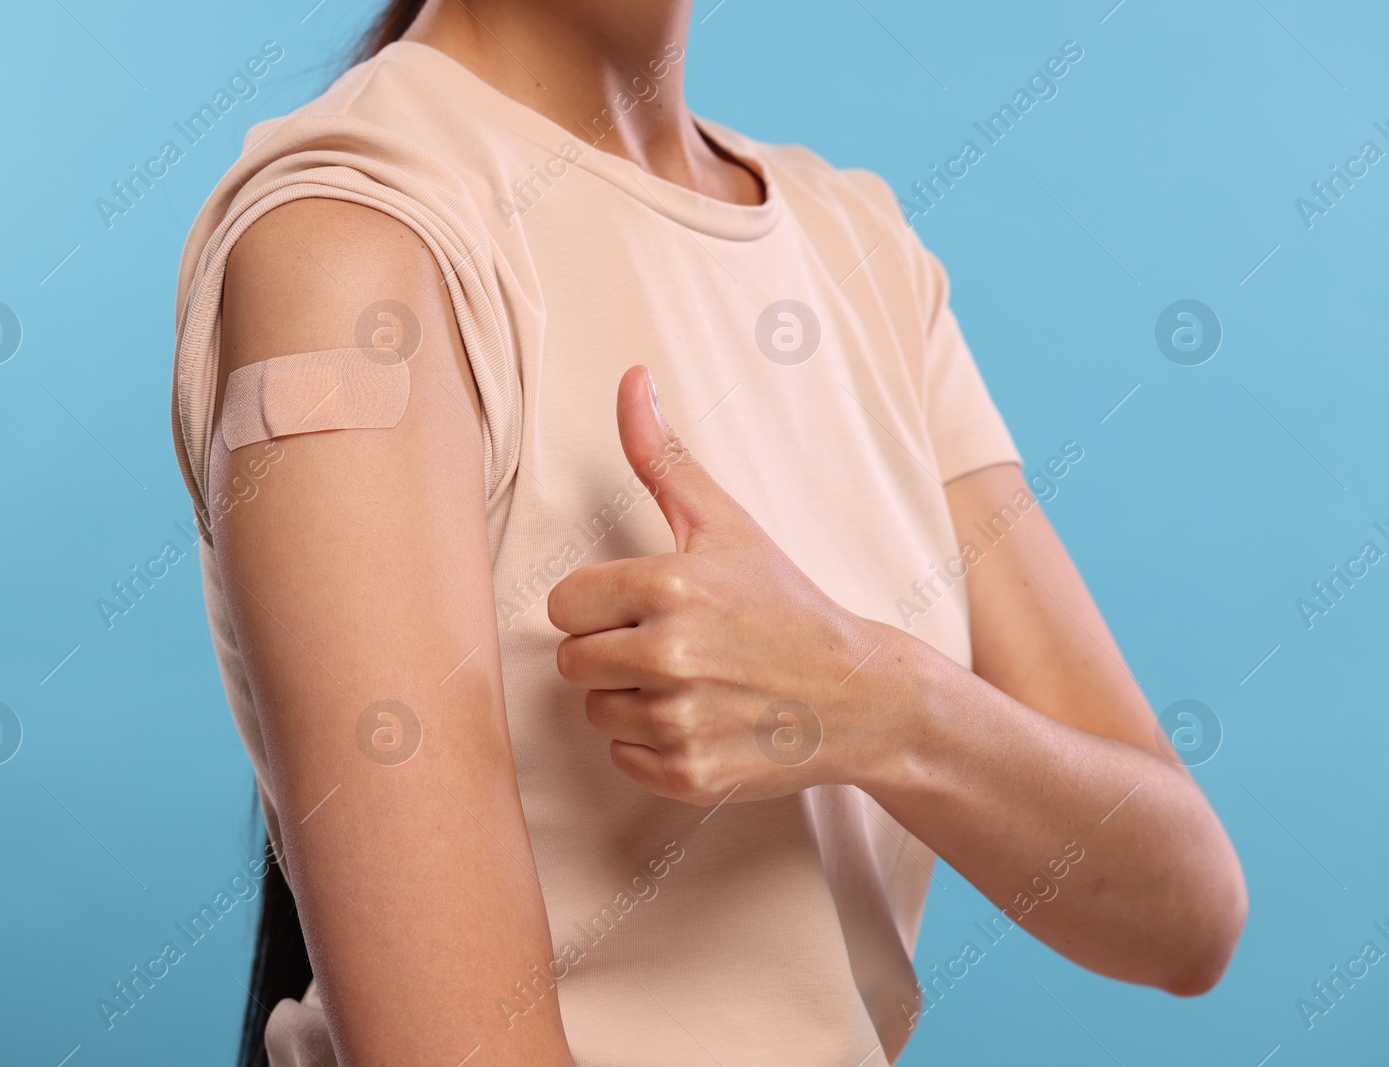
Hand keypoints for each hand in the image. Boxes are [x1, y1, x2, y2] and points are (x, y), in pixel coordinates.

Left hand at [548, 366, 906, 805]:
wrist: (858, 695)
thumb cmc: (783, 602)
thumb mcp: (725, 524)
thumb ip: (664, 456)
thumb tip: (631, 379)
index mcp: (667, 587)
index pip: (563, 604)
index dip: (599, 604)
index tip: (646, 604)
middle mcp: (669, 657)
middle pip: (572, 661)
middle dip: (610, 652)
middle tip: (671, 644)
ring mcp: (680, 721)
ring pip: (595, 710)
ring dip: (631, 699)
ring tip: (693, 682)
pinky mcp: (689, 775)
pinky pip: (621, 757)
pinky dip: (652, 745)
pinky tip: (701, 720)